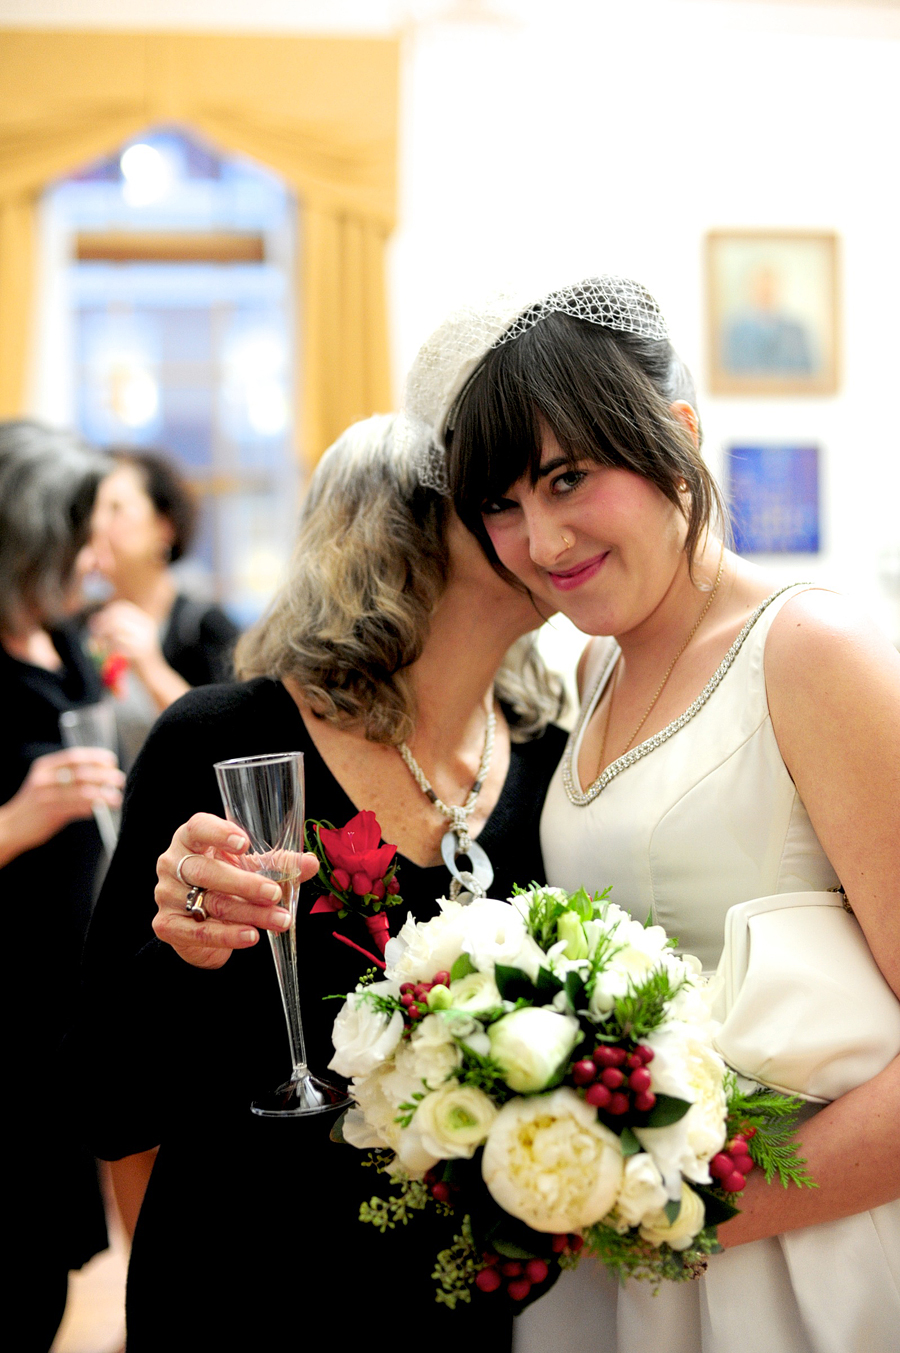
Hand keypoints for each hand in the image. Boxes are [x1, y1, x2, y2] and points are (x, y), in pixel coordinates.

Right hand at [0, 748, 124, 863]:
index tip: (111, 761)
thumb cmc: (35, 804)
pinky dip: (91, 808)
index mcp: (45, 767)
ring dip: (103, 794)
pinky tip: (99, 810)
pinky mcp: (49, 813)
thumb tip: (100, 774)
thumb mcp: (46, 783)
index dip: (96, 757)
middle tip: (120, 779)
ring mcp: (46, 796)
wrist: (11, 826)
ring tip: (116, 798)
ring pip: (82, 792)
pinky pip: (76, 809)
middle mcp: (44, 779)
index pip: (74, 756)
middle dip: (105, 775)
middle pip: (81, 773)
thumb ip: (67, 777)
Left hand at [90, 601, 188, 710]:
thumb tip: (97, 619)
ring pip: (115, 628)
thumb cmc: (137, 657)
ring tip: (100, 645)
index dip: (107, 612)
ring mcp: (144, 638)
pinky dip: (108, 647)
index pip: (122, 607)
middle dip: (102, 624)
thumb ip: (119, 627)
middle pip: (116, 616)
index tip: (96, 622)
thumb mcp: (132, 637)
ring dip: (103, 636)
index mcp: (145, 621)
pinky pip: (117, 642)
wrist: (152, 675)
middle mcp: (146, 626)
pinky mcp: (140, 650)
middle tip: (94, 634)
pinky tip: (108, 654)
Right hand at [153, 812, 319, 969]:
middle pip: (205, 871)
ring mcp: (167, 895)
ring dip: (249, 913)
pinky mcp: (168, 925)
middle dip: (244, 884)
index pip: (198, 828)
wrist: (201, 922)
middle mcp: (173, 863)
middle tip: (274, 893)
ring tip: (279, 919)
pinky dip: (228, 935)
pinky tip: (251, 936)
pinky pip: (199, 932)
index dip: (219, 833)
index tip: (245, 843)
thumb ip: (279, 864)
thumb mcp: (251, 868)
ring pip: (210, 903)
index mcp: (191, 839)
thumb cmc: (225, 881)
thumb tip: (310, 862)